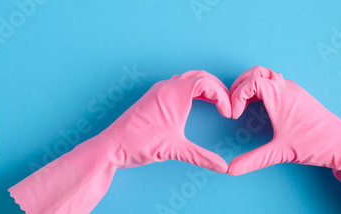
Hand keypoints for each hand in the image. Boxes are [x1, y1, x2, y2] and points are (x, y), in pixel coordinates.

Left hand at [101, 70, 231, 172]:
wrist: (111, 146)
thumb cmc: (139, 143)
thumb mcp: (175, 150)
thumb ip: (202, 157)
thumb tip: (223, 168)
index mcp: (174, 94)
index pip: (207, 83)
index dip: (222, 96)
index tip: (228, 113)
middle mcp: (167, 87)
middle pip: (200, 76)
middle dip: (217, 89)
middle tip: (227, 105)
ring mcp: (159, 90)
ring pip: (188, 79)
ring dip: (205, 88)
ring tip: (217, 103)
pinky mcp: (154, 97)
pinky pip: (179, 85)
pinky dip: (193, 90)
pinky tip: (198, 104)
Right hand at [227, 66, 340, 213]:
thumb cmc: (316, 144)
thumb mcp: (280, 153)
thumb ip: (253, 160)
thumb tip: (231, 170)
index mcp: (280, 95)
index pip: (250, 82)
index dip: (236, 96)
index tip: (235, 115)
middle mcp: (287, 88)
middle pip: (258, 72)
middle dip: (241, 84)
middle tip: (234, 101)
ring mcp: (296, 91)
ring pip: (269, 75)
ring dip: (254, 83)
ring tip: (245, 101)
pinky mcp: (301, 98)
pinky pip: (279, 84)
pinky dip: (265, 88)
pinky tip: (263, 106)